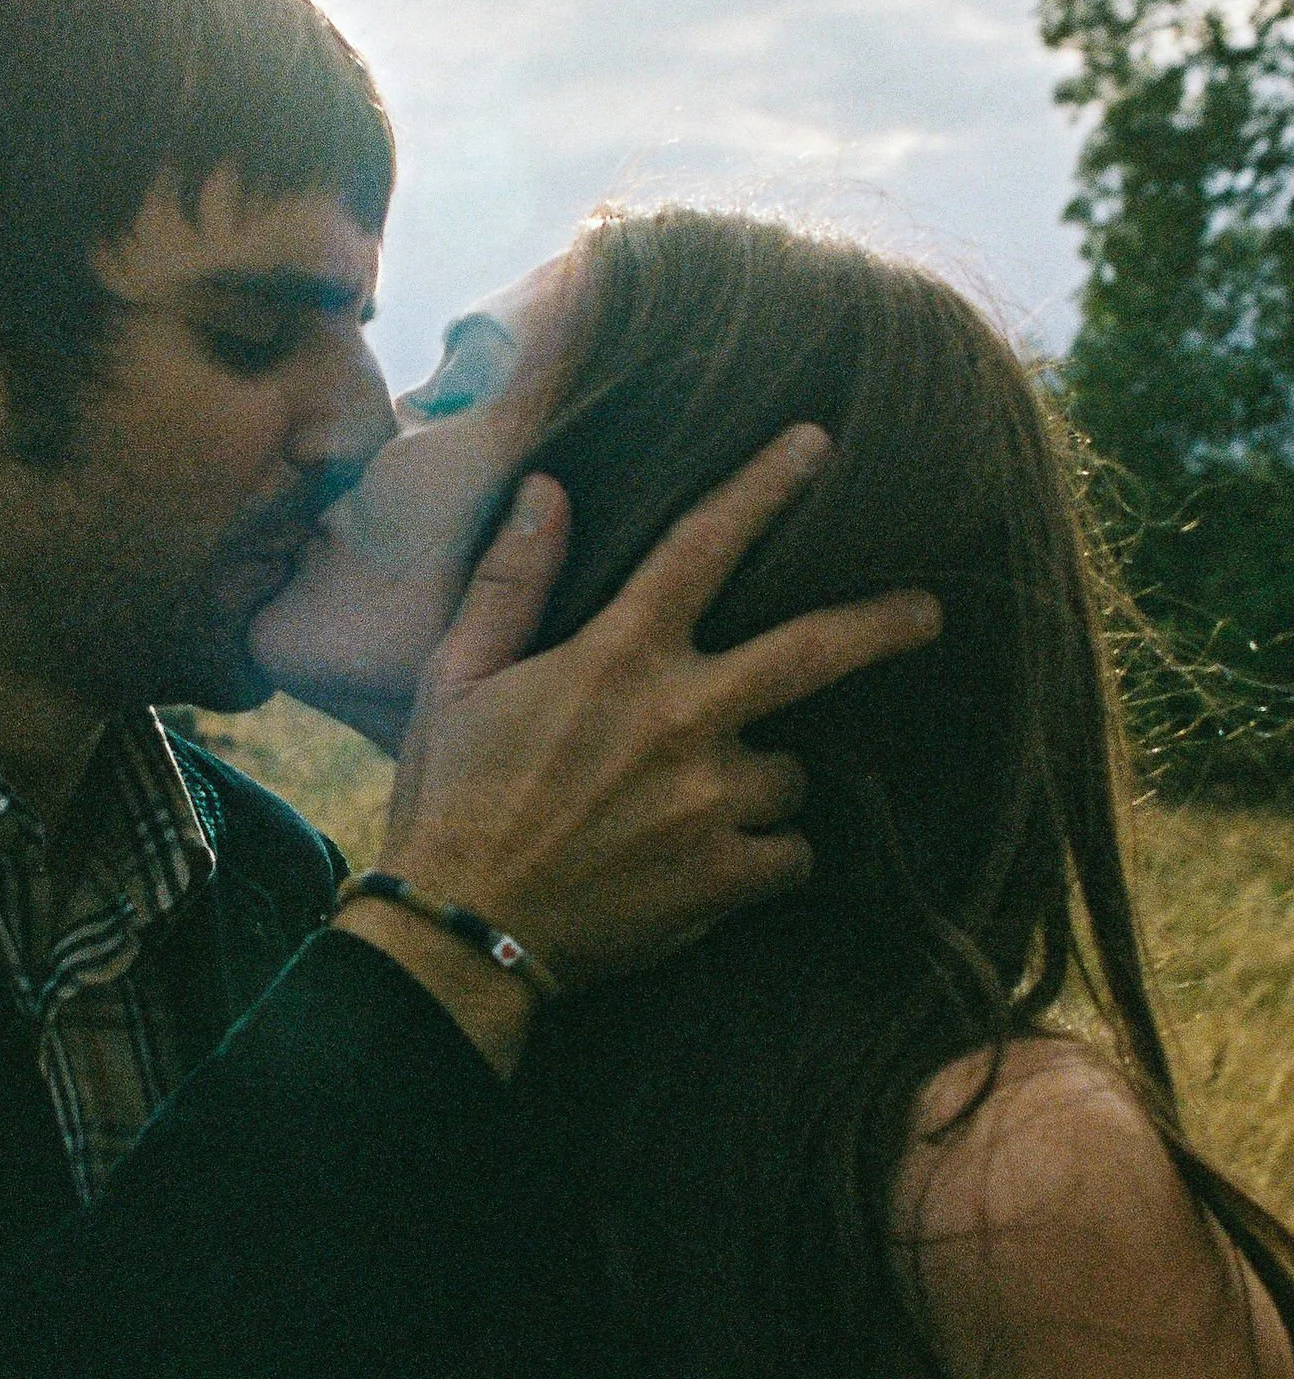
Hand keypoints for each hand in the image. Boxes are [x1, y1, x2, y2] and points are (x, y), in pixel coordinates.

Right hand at [377, 426, 940, 991]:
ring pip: (789, 772)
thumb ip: (511, 581)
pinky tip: (718, 864)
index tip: (815, 444)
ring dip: (764, 779)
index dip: (764, 486)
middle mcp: (681, 718)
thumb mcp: (456, 678)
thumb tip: (548, 488)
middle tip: (929, 612)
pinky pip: (789, 854)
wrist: (460, 933)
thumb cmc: (449, 800)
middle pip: (813, 652)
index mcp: (616, 657)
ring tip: (706, 804)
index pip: (704, 546)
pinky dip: (766, 856)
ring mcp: (711, 801)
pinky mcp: (724, 878)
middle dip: (882, 625)